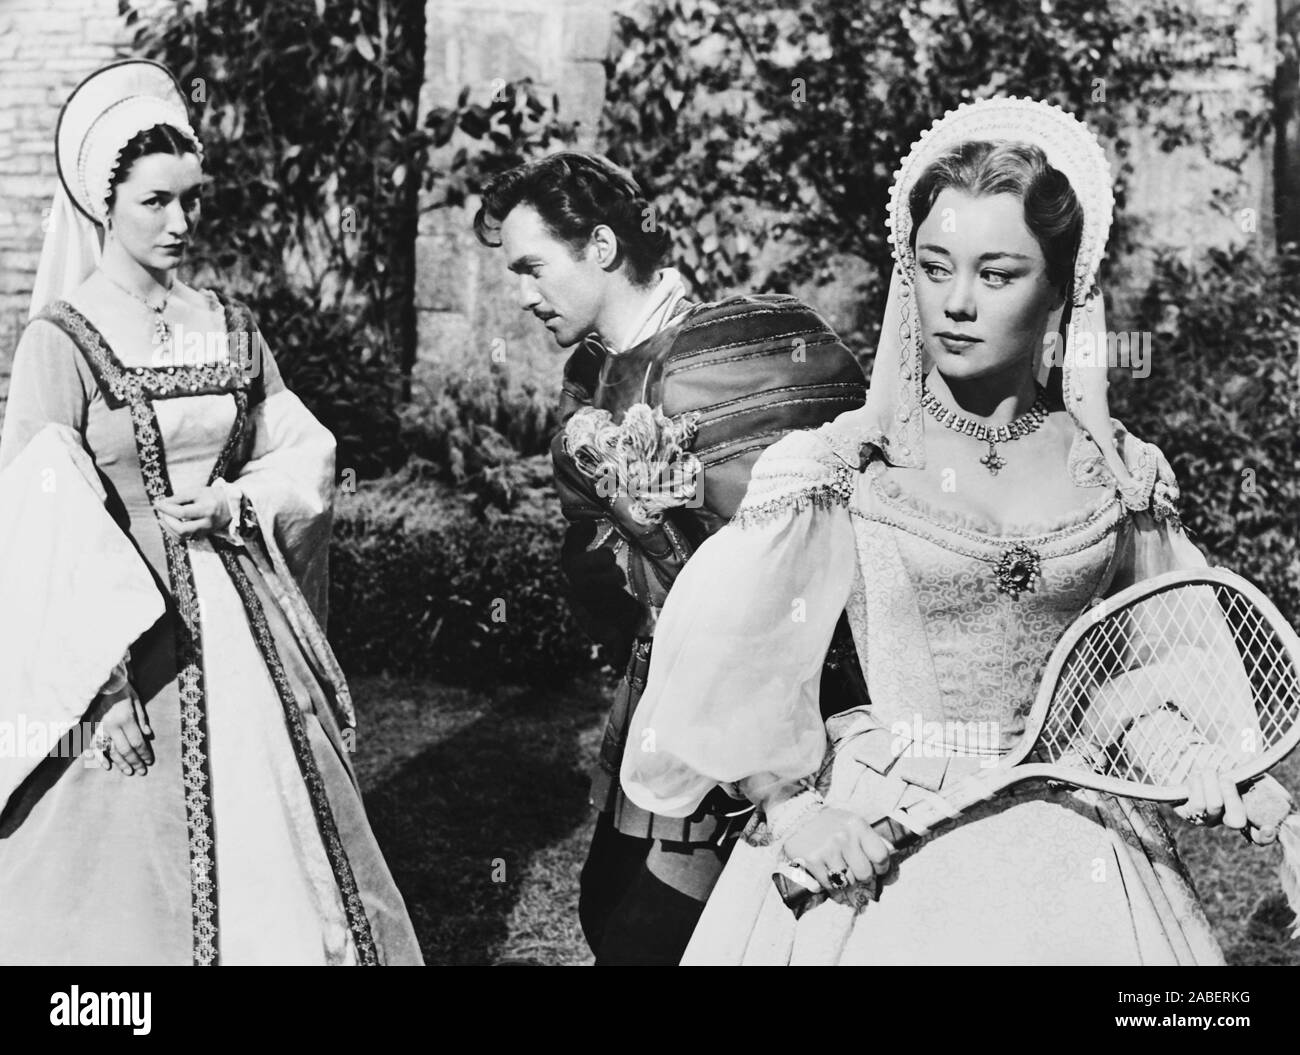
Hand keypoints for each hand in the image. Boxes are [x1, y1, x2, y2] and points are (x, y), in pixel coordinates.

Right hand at [96, 687, 153, 775]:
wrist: (98, 680)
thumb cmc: (120, 688)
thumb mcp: (136, 700)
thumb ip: (142, 719)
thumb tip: (148, 735)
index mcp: (126, 719)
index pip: (138, 742)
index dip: (144, 754)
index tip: (150, 761)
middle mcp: (112, 727)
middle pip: (125, 750)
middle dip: (135, 762)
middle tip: (142, 771)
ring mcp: (99, 729)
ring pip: (110, 751)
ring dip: (120, 763)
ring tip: (129, 772)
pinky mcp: (89, 728)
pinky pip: (93, 747)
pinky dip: (99, 758)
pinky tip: (107, 766)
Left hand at [153, 484, 231, 538]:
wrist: (229, 506)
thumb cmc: (211, 496)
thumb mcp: (196, 492)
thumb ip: (178, 498)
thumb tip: (160, 504)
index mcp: (207, 509)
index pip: (182, 512)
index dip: (167, 508)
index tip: (157, 503)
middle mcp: (207, 523)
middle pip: (182, 529)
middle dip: (167, 521)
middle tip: (161, 512)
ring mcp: (205, 532)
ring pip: (182, 536)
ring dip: (168, 527)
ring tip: (163, 517)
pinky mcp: (202, 536)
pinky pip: (184, 539)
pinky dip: (173, 533)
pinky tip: (169, 524)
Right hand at [781, 805, 893, 895]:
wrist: (797, 816)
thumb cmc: (830, 823)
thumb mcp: (852, 822)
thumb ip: (869, 838)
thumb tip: (890, 856)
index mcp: (857, 825)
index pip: (881, 855)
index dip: (881, 867)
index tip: (877, 869)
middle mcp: (843, 836)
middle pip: (865, 873)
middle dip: (862, 876)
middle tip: (855, 871)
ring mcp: (827, 849)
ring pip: (847, 881)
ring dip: (845, 880)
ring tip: (839, 871)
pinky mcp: (812, 860)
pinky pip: (830, 885)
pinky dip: (831, 886)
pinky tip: (828, 876)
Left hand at [1173, 753, 1292, 842]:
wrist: (1196, 760)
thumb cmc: (1225, 766)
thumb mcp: (1247, 772)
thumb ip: (1260, 779)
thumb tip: (1269, 780)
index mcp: (1246, 813)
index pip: (1260, 836)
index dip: (1266, 836)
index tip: (1268, 827)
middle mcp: (1227, 820)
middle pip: (1235, 821)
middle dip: (1231, 796)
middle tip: (1226, 778)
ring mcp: (1207, 818)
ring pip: (1214, 806)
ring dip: (1211, 783)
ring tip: (1209, 770)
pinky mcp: (1187, 813)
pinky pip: (1195, 804)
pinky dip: (1197, 786)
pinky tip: (1197, 776)